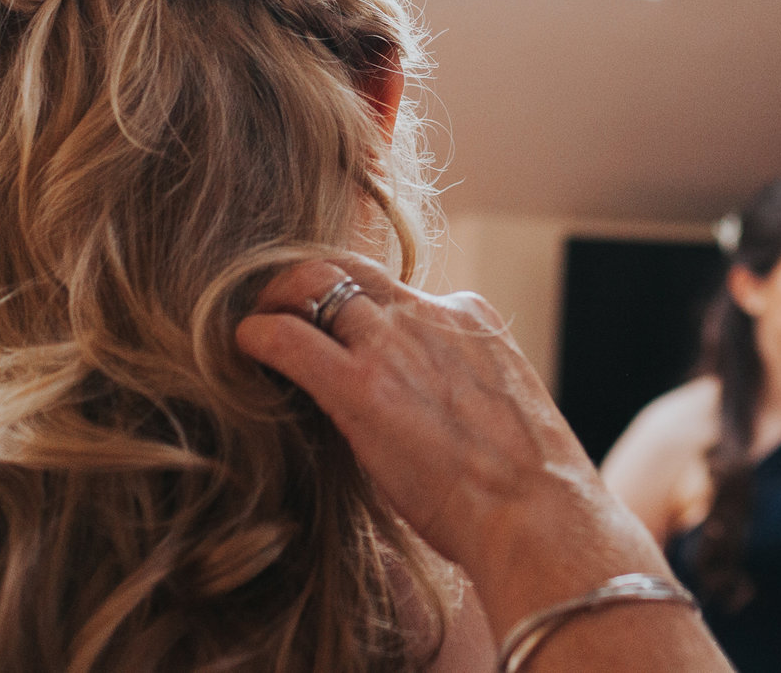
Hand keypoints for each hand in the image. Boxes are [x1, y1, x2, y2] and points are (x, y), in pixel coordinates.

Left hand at [237, 257, 665, 630]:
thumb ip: (455, 386)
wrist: (538, 513)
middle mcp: (431, 313)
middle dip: (306, 279)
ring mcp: (396, 342)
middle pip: (350, 267)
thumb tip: (419, 413)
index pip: (399, 293)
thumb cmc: (524, 486)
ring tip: (253, 326)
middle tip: (275, 308)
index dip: (361, 313)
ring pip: (317, 283)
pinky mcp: (360, 385)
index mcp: (470, 316)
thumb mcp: (498, 408)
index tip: (338, 336)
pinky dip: (257, 336)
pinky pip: (288, 339)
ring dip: (276, 299)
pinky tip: (242, 350)